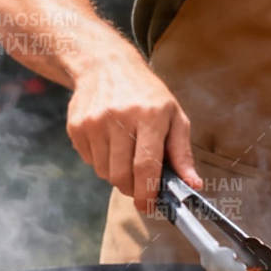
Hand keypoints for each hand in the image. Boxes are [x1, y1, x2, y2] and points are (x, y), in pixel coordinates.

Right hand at [66, 55, 202, 211]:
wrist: (105, 64)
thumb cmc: (146, 94)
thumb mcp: (173, 115)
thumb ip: (182, 153)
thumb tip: (193, 185)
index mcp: (150, 115)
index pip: (146, 166)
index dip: (147, 193)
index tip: (149, 206)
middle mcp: (119, 118)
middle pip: (121, 175)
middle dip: (131, 189)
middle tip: (139, 184)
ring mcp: (94, 121)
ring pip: (104, 172)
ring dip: (116, 174)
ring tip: (125, 153)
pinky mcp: (77, 126)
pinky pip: (90, 161)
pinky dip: (101, 160)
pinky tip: (109, 140)